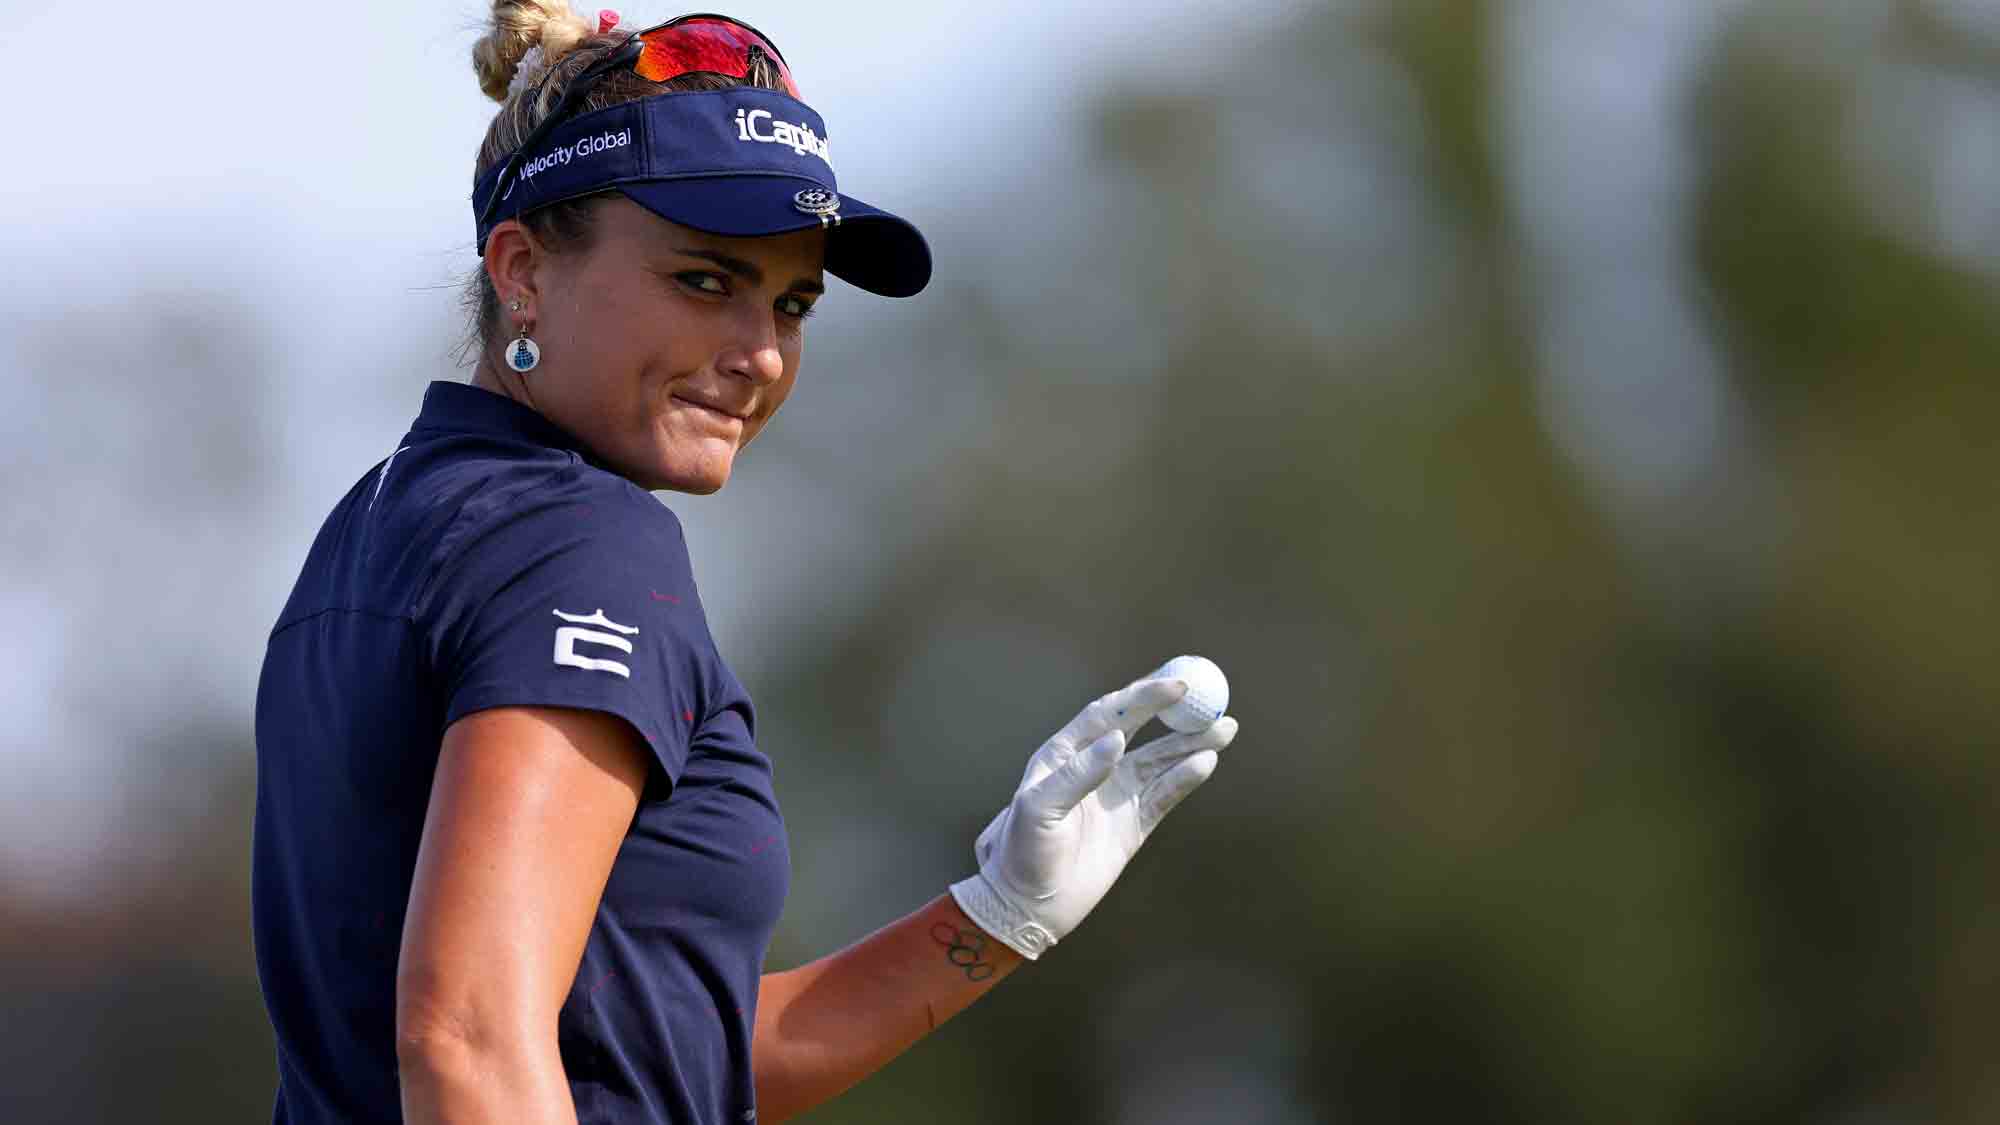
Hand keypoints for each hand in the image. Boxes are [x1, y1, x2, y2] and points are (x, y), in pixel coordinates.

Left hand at [948, 673, 1238, 958]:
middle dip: (1176, 713)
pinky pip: (1165, 795)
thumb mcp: (1041, 808)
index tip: (1174, 686)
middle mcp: (1096, 767)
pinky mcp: (1134, 823)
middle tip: (1207, 697)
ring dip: (1193, 744)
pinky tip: (1206, 763)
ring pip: (1162, 761)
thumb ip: (1079, 773)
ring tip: (1226, 729)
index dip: (1142, 697)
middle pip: (1142, 730)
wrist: (1029, 904)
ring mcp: (1117, 794)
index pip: (1110, 714)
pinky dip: (1186, 778)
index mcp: (1066, 753)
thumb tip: (1116, 739)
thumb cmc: (1023, 851)